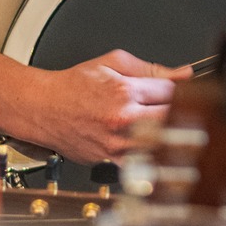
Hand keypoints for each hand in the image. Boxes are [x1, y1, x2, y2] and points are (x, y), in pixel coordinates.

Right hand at [18, 49, 184, 164]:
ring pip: (161, 143)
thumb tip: (183, 73)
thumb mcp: (113, 62)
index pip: (173, 93)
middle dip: (181, 112)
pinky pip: (141, 162)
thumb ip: (152, 68)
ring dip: (168, 134)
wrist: (43, 107)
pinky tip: (152, 145)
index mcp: (126, 92)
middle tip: (181, 108)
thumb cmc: (74, 85)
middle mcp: (123, 120)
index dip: (182, 91)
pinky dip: (151, 155)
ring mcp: (117, 144)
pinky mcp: (110, 160)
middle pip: (172, 119)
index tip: (183, 91)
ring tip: (166, 126)